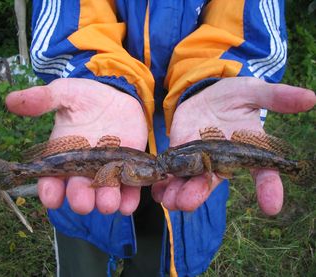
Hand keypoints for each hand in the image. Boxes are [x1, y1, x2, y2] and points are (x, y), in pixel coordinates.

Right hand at [6, 78, 147, 214]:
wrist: (116, 95)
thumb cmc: (86, 97)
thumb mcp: (64, 93)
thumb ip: (42, 99)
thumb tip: (10, 100)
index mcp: (63, 155)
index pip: (51, 179)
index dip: (50, 191)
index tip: (51, 198)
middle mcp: (83, 168)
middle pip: (78, 191)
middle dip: (79, 199)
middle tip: (82, 203)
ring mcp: (107, 170)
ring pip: (104, 194)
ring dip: (105, 202)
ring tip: (108, 204)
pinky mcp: (128, 168)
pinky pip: (128, 190)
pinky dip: (129, 200)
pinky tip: (127, 204)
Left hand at [152, 77, 314, 214]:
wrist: (205, 93)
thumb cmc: (233, 95)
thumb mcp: (252, 91)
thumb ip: (275, 96)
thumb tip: (311, 98)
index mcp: (246, 151)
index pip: (263, 173)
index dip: (269, 189)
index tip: (272, 207)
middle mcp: (223, 162)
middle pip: (214, 184)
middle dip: (200, 194)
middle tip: (187, 202)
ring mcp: (199, 161)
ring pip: (190, 183)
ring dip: (177, 194)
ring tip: (167, 200)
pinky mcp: (180, 155)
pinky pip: (173, 174)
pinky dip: (164, 183)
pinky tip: (156, 190)